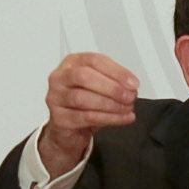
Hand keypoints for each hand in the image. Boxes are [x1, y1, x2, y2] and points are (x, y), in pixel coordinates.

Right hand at [41, 52, 140, 174]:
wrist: (70, 127)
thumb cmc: (85, 102)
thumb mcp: (99, 85)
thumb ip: (114, 81)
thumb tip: (131, 86)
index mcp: (72, 63)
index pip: (94, 60)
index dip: (116, 71)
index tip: (132, 82)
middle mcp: (60, 78)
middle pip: (84, 77)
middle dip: (112, 88)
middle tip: (130, 96)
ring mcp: (56, 98)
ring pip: (83, 98)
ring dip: (111, 104)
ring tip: (127, 108)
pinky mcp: (59, 118)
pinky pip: (85, 117)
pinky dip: (108, 118)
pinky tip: (121, 118)